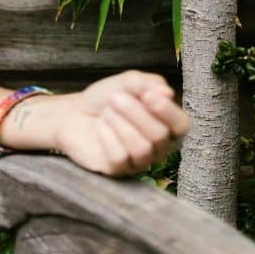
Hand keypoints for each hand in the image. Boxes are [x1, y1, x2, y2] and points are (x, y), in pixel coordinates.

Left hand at [53, 70, 188, 176]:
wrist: (73, 113)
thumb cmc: (105, 99)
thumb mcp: (126, 83)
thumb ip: (148, 84)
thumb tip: (168, 93)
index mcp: (165, 124)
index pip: (181, 125)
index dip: (167, 111)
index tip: (147, 95)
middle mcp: (157, 146)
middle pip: (160, 135)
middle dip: (135, 113)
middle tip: (114, 98)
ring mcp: (139, 161)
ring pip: (142, 149)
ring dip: (121, 125)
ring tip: (107, 112)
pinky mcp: (118, 170)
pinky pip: (120, 158)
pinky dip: (107, 137)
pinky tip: (99, 127)